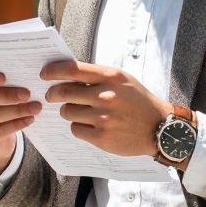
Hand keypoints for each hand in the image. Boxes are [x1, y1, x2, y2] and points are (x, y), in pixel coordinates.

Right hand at [0, 69, 40, 175]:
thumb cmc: (2, 100)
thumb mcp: (1, 89)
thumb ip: (7, 81)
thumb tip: (25, 76)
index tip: (3, 78)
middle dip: (6, 96)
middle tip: (27, 94)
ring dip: (16, 111)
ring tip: (35, 108)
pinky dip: (15, 125)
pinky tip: (29, 119)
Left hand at [42, 60, 171, 157]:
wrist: (161, 128)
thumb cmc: (139, 101)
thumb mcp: (123, 80)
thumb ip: (98, 76)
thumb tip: (67, 74)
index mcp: (110, 77)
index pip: (72, 69)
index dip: (53, 71)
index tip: (44, 74)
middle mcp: (106, 95)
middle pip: (63, 92)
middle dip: (53, 93)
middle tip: (51, 95)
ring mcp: (103, 118)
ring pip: (67, 112)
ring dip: (68, 111)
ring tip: (80, 112)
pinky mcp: (102, 137)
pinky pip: (76, 129)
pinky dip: (79, 127)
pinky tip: (90, 126)